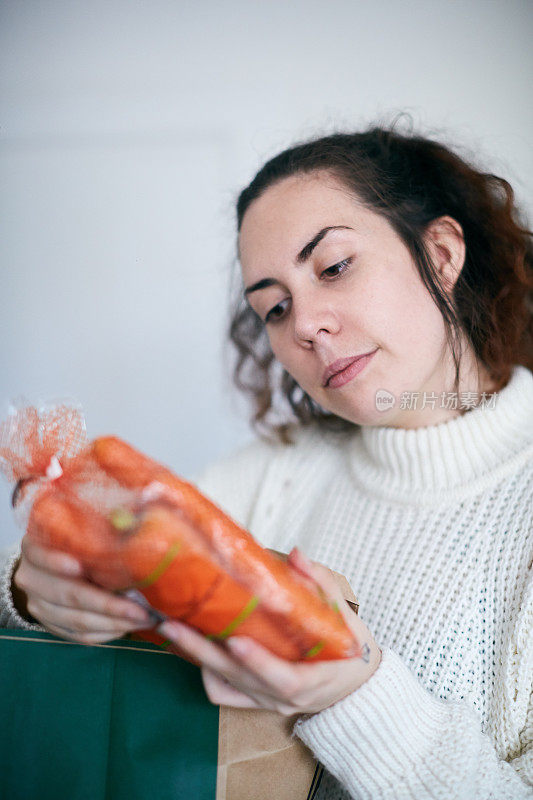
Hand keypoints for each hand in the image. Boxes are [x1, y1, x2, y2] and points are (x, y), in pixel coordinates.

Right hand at [11, 535, 152, 643]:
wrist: (48, 565)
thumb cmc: (74, 540)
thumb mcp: (79, 528)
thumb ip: (99, 530)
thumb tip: (138, 523)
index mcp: (34, 547)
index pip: (40, 554)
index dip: (56, 561)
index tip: (78, 566)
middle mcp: (30, 578)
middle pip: (68, 594)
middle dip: (108, 604)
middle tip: (141, 609)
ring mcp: (37, 604)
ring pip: (76, 620)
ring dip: (113, 622)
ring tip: (143, 620)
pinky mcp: (48, 624)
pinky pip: (77, 635)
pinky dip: (104, 633)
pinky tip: (127, 627)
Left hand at [158, 547, 381, 716]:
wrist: (355, 688)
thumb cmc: (351, 650)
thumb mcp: (346, 617)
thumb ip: (321, 584)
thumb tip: (296, 554)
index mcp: (314, 679)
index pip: (284, 678)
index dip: (259, 661)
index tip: (235, 639)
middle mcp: (284, 697)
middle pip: (240, 679)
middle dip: (203, 652)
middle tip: (174, 623)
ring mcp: (268, 702)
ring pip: (226, 685)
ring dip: (197, 658)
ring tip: (174, 629)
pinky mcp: (257, 703)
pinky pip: (225, 696)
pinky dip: (208, 676)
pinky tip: (195, 651)